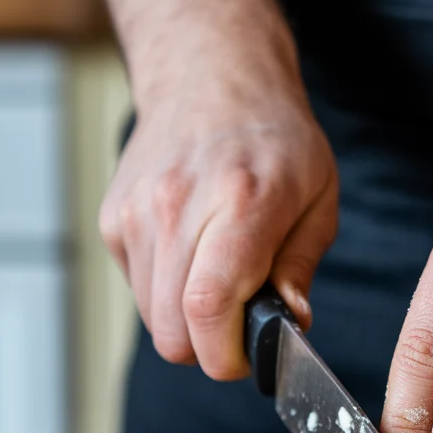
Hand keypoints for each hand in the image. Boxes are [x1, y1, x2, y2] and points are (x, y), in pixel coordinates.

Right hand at [99, 36, 337, 379]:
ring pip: (152, 318)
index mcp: (242, 201)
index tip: (249, 357)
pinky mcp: (114, 219)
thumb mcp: (319, 196)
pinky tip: (191, 256)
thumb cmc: (274, 138)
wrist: (210, 75)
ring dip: (187, 322)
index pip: (209, 308)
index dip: (226, 355)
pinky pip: (137, 290)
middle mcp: (179, 206)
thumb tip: (290, 325)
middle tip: (240, 324)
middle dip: (209, 347)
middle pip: (172, 329)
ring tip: (219, 281)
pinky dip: (165, 293)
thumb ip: (301, 265)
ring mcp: (138, 212)